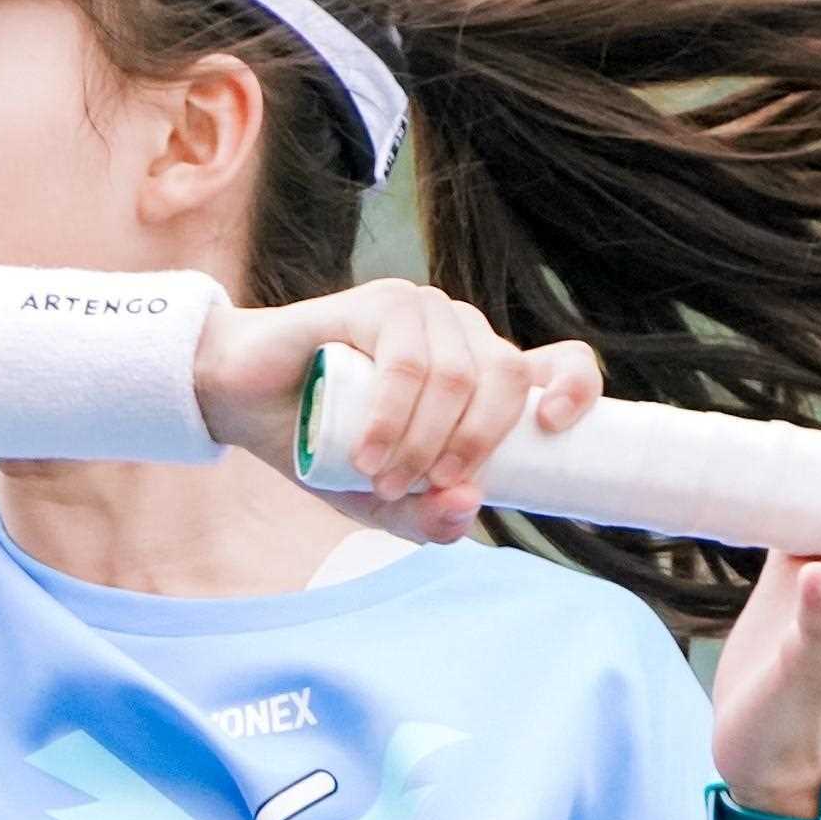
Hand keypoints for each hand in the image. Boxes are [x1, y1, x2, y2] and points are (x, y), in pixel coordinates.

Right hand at [191, 278, 601, 542]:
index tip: (555, 426)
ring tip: (380, 477)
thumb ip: (428, 517)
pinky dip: (393, 417)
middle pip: (506, 377)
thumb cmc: (324, 443)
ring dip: (423, 441)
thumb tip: (469, 506)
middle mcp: (462, 334)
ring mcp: (423, 311)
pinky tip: (368, 452)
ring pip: (458, 375)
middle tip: (420, 487)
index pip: (560, 362)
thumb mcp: (382, 499)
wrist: (245, 402)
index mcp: (483, 371)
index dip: (575, 386)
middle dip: (473, 446)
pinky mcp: (378, 302)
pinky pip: (407, 362)